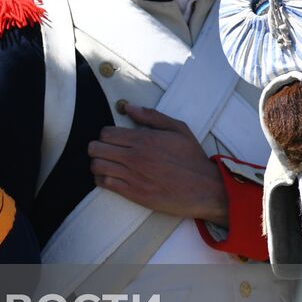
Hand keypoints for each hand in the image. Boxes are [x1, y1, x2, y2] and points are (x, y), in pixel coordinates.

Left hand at [87, 102, 227, 224]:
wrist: (205, 188)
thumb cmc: (192, 158)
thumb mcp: (178, 129)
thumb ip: (151, 116)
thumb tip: (128, 107)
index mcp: (144, 139)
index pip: (106, 133)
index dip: (106, 135)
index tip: (113, 139)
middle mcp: (134, 157)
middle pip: (96, 148)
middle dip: (97, 148)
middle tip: (105, 151)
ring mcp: (132, 176)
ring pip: (96, 166)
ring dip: (97, 163)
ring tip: (106, 164)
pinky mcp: (133, 193)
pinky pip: (105, 183)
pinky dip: (102, 179)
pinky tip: (110, 177)